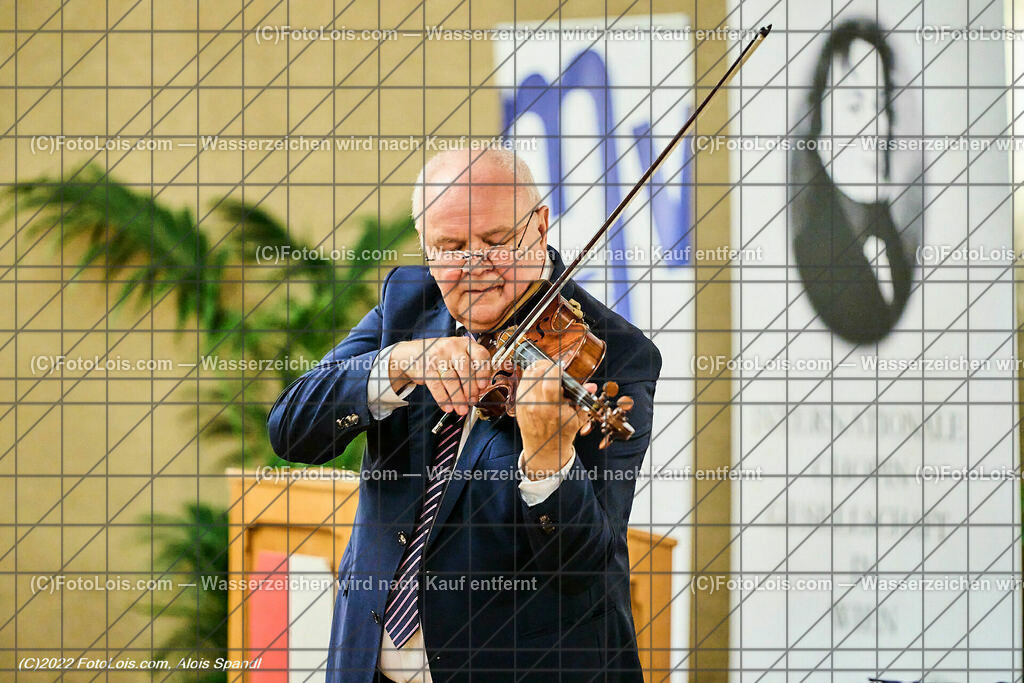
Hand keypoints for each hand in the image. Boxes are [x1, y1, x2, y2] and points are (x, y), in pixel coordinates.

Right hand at [389, 337, 491, 415]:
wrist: (414, 354)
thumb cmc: (442, 356)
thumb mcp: (459, 355)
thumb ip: (471, 369)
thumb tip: (480, 390)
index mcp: (465, 344)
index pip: (480, 354)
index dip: (484, 372)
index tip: (483, 385)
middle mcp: (452, 347)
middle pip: (465, 369)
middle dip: (470, 389)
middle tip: (472, 401)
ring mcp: (438, 357)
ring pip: (451, 380)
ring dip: (458, 398)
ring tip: (462, 408)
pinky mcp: (427, 368)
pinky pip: (437, 386)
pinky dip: (444, 399)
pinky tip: (448, 406)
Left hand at [515, 358, 596, 479]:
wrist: (543, 448)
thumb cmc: (561, 434)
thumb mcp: (577, 418)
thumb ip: (583, 399)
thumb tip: (591, 386)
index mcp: (552, 410)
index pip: (550, 381)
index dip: (556, 369)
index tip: (561, 367)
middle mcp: (535, 405)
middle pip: (537, 372)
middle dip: (548, 366)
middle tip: (555, 369)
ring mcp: (524, 403)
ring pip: (528, 374)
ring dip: (539, 369)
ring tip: (548, 373)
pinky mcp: (518, 401)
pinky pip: (523, 380)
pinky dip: (532, 376)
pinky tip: (540, 380)